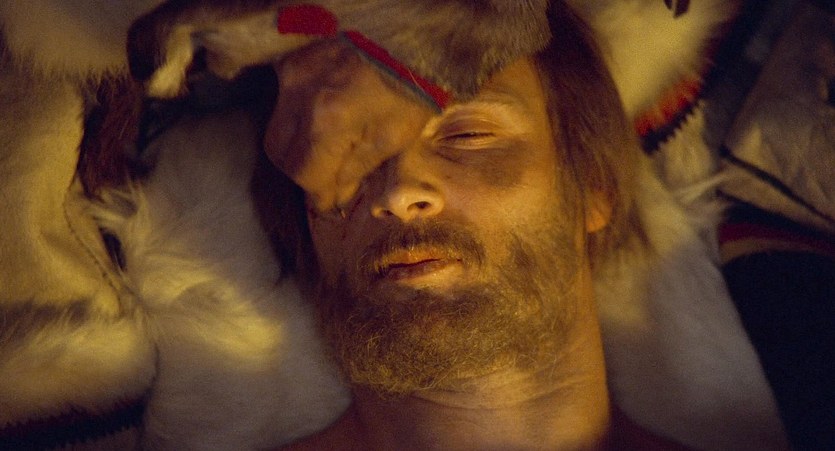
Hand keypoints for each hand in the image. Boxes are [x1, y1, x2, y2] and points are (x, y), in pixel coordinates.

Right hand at [264, 40, 433, 212]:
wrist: (404, 39)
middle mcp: (301, 99)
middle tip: (327, 180)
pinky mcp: (291, 64)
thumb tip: (336, 196)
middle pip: (281, 154)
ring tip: (325, 153)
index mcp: (329, 122)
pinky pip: (280, 105)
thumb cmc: (406, 89)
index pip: (306, 174)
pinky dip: (295, 122)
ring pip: (276, 131)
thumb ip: (356, 170)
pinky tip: (318, 124)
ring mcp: (292, 77)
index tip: (328, 205)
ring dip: (296, 150)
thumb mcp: (391, 138)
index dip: (317, 195)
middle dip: (302, 174)